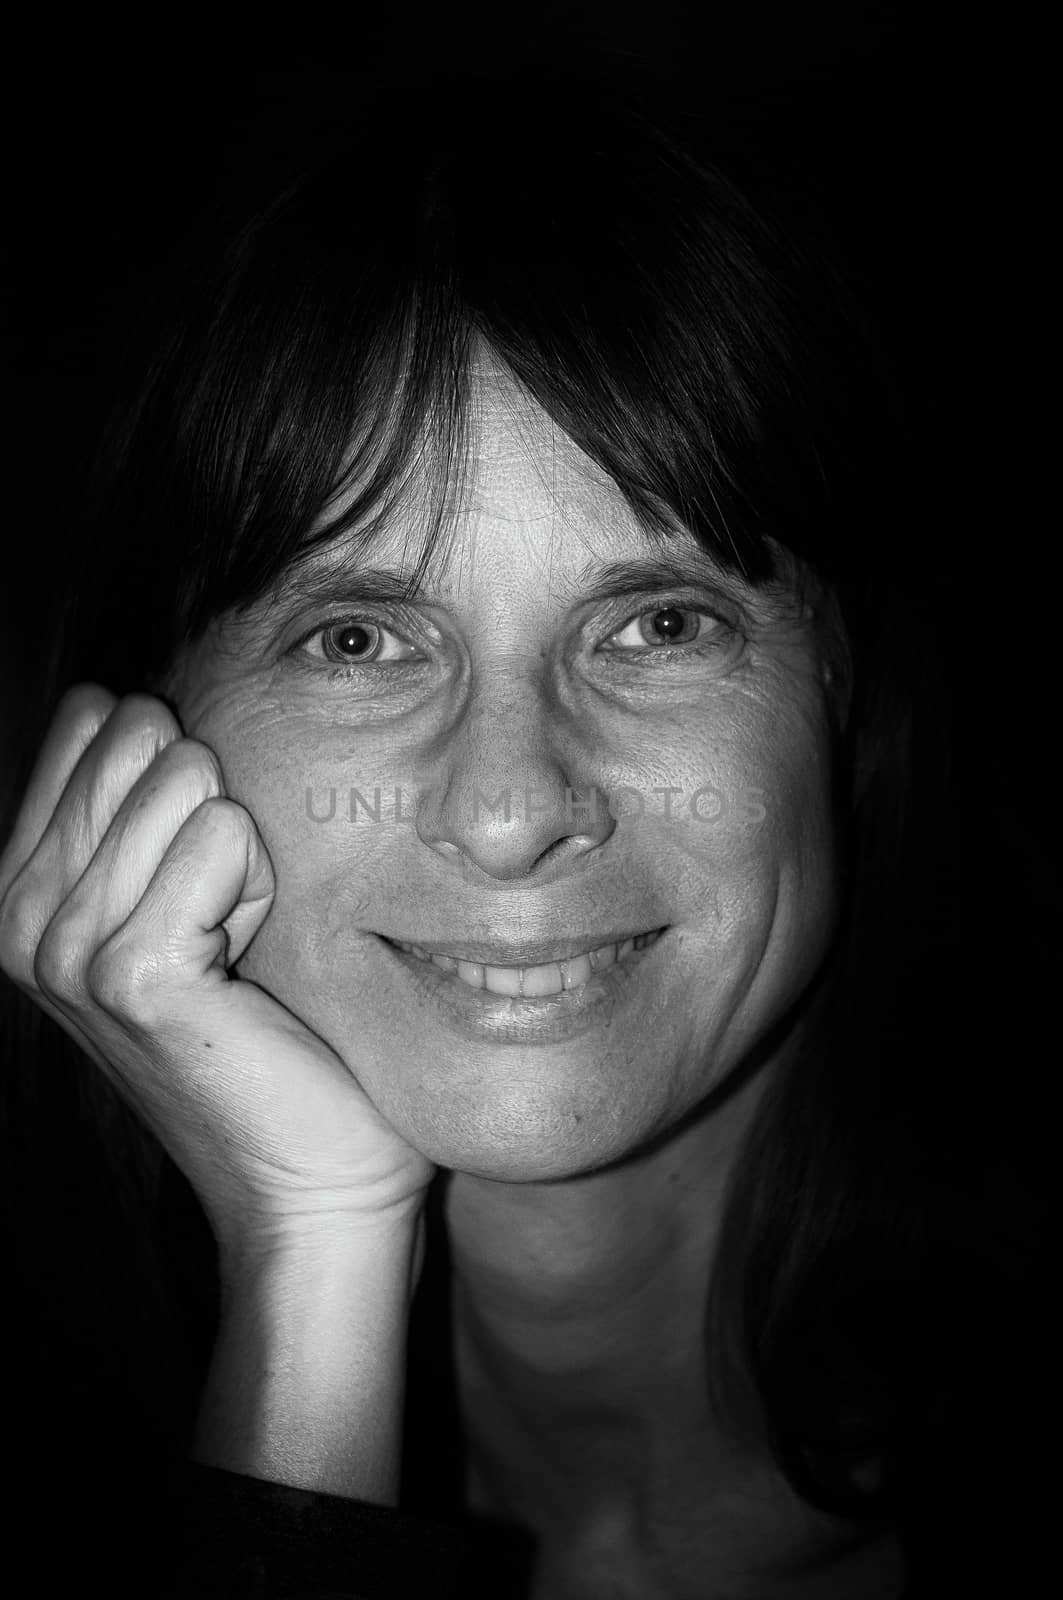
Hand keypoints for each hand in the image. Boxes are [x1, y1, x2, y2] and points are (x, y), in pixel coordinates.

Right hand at [0, 685, 434, 1268]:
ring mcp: (64, 950)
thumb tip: (136, 702)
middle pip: (138, 738)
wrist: (309, 1175)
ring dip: (243, 858)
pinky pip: (223, 835)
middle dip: (213, 813)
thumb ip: (141, 804)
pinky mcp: (132, 975)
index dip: (180, 782)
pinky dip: (259, 887)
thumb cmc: (268, 1031)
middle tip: (223, 925)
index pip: (90, 718)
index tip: (194, 885)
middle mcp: (20, 916)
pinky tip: (246, 969)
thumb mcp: (181, 896)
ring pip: (186, 782)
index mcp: (19, 889)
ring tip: (234, 954)